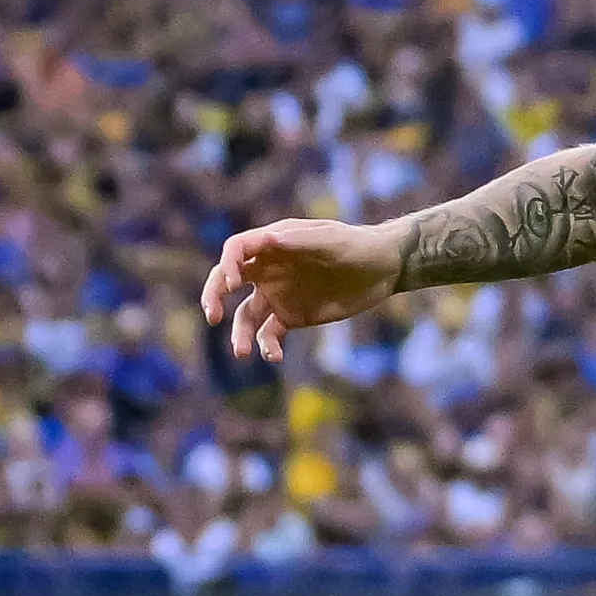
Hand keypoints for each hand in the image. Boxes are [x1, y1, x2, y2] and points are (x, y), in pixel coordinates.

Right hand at [200, 217, 405, 362]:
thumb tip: (268, 240)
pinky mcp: (291, 316)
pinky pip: (270, 333)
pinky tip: (274, 356)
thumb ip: (299, 241)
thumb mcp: (330, 240)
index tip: (232, 284)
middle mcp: (268, 269)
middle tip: (212, 316)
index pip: (236, 250)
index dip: (227, 265)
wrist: (383, 268)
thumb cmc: (356, 245)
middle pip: (227, 281)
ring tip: (242, 353)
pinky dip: (267, 345)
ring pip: (246, 315)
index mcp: (272, 244)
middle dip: (214, 297)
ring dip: (240, 333)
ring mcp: (277, 294)